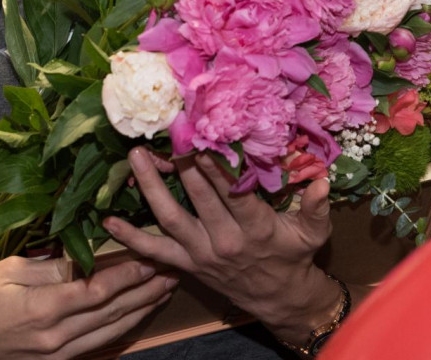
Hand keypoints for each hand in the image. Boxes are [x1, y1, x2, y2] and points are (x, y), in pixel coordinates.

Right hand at [0, 255, 176, 359]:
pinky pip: (94, 348)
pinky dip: (118, 331)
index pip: (101, 291)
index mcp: (44, 310)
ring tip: (164, 292)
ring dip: (140, 312)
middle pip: (113, 314)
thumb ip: (51, 266)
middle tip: (174, 269)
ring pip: (109, 334)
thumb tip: (85, 256)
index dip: (131, 274)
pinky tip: (134, 318)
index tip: (154, 255)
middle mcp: (55, 339)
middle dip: (147, 291)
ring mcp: (54, 356)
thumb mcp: (8, 270)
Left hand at [104, 149, 336, 345]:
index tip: (202, 137)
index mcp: (255, 228)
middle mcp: (224, 240)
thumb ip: (316, 206)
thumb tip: (322, 181)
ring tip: (135, 158)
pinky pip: (153, 251)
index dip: (216, 165)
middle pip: (198, 197)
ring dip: (150, 187)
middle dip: (180, 163)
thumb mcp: (312, 233)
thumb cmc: (294, 256)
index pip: (232, 192)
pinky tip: (108, 220)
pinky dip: (130, 237)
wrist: (279, 299)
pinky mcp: (186, 264)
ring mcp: (200, 253)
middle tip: (164, 132)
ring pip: (170, 218)